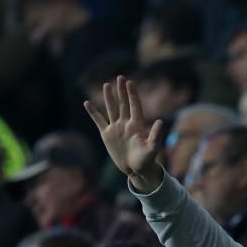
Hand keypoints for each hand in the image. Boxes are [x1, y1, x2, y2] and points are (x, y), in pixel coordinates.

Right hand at [83, 76, 164, 193]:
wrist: (135, 169)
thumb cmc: (147, 160)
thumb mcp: (153, 148)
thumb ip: (155, 135)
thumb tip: (160, 121)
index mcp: (137, 125)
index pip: (134, 106)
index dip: (132, 94)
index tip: (130, 82)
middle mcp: (126, 123)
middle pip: (123, 104)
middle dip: (121, 91)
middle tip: (120, 77)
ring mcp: (116, 128)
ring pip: (111, 109)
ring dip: (108, 98)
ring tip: (106, 85)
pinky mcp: (107, 135)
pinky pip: (99, 121)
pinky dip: (93, 113)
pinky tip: (87, 103)